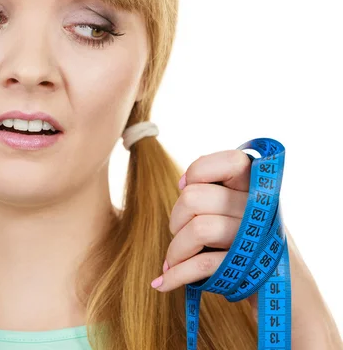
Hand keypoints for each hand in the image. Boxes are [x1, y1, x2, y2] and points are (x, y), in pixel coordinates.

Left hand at [151, 150, 257, 308]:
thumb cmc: (249, 241)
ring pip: (198, 230)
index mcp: (259, 188)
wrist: (284, 287)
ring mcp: (256, 239)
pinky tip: (165, 281)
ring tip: (174, 260)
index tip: (186, 186)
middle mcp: (260, 209)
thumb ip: (216, 189)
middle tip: (179, 231)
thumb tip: (183, 183)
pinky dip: (177, 275)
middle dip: (176, 217)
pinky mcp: (248, 269)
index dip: (199, 171)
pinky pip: (202, 265)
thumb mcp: (240, 208)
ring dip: (176, 250)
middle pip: (195, 197)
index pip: (231, 161)